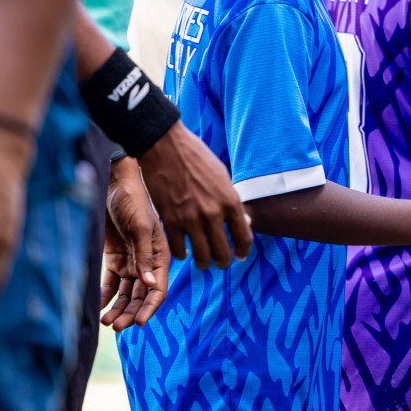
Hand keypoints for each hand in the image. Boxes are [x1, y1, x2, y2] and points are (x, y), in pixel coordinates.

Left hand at [100, 158, 168, 330]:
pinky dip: (106, 297)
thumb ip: (145, 255)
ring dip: (119, 309)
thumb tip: (150, 284)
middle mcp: (148, 261)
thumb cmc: (132, 200)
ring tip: (106, 322)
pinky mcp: (115, 259)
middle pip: (142, 295)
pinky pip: (111, 285)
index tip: (138, 323)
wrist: (112, 184)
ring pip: (127, 293)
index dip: (150, 306)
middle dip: (131, 312)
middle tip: (116, 326)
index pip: (159, 287)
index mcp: (161, 254)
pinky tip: (99, 308)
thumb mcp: (140, 226)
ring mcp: (131, 262)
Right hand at [137, 121, 252, 267]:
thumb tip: (243, 222)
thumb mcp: (223, 177)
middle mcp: (213, 214)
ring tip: (203, 262)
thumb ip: (231, 202)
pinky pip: (178, 250)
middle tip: (221, 262)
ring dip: (204, 263)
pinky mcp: (170, 221)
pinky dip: (182, 254)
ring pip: (201, 257)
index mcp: (230, 201)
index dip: (243, 251)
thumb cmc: (197, 158)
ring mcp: (190, 219)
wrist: (167, 147)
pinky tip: (183, 252)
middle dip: (224, 262)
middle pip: (223, 252)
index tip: (239, 255)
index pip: (243, 237)